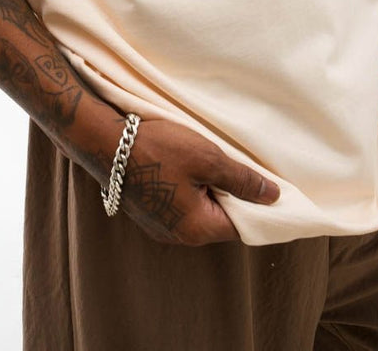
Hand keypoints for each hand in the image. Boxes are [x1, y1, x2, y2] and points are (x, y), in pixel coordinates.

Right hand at [109, 117, 279, 245]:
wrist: (105, 141)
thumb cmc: (158, 148)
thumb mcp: (207, 157)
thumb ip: (242, 180)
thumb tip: (273, 197)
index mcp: (196, 229)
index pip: (241, 226)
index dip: (256, 205)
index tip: (263, 182)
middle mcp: (177, 236)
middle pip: (219, 219)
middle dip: (230, 194)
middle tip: (234, 163)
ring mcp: (158, 226)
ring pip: (198, 211)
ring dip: (207, 189)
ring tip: (208, 159)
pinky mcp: (146, 212)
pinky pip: (178, 205)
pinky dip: (188, 188)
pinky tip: (185, 164)